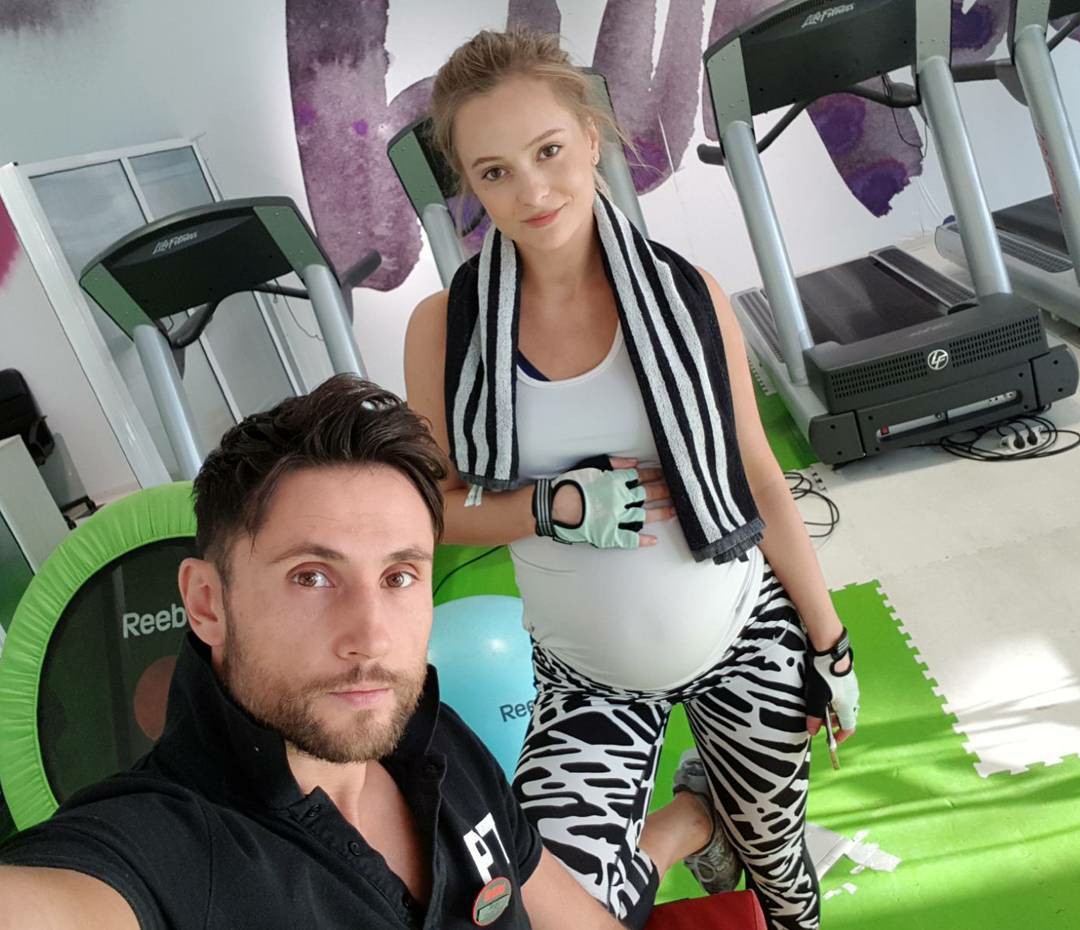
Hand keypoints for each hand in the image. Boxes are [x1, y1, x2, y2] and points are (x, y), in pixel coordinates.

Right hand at [552, 457, 674, 546]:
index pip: (642, 477)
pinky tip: (654, 540)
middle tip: (678, 491)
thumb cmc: (572, 483)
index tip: (666, 474)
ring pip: (645, 516)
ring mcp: (618, 519)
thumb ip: (616, 463)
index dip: (656, 475)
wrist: (556, 506)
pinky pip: (630, 539)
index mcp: (618, 482)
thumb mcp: (593, 465)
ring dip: (661, 513)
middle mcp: (622, 499)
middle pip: (649, 495)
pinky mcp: (611, 535)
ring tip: (674, 511)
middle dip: (665, 492)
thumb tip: (635, 463)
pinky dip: (643, 541)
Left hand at [805, 630, 858, 744]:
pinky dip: (832, 695)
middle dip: (832, 720)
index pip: (849, 727)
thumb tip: (812, 731)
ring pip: (842, 702)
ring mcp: (851, 685)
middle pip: (845, 715)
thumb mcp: (816, 697)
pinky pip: (841, 691)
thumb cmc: (824, 673)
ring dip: (831, 707)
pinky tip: (820, 688)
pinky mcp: (846, 675)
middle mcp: (853, 696)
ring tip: (817, 702)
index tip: (832, 739)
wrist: (830, 648)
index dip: (840, 736)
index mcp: (848, 705)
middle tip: (818, 718)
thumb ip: (814, 716)